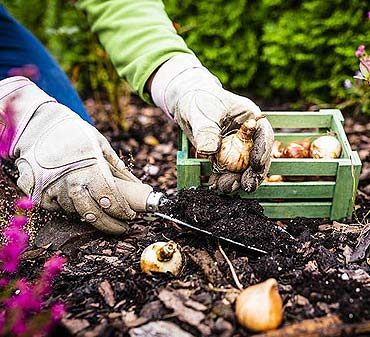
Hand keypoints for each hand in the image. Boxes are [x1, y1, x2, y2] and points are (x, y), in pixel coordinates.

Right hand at [0, 77, 152, 233]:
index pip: (110, 199)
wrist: (41, 126)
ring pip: (74, 212)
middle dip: (110, 224)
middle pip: (93, 214)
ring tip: (100, 211)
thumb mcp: (101, 145)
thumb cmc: (77, 135)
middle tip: (121, 227)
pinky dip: (65, 208)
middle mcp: (71, 181)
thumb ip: (118, 168)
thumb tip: (138, 186)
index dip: (122, 210)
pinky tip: (75, 203)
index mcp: (91, 169)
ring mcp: (52, 188)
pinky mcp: (37, 191)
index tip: (130, 215)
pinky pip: (54, 208)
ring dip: (89, 214)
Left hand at [151, 55, 273, 192]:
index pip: (264, 135)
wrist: (186, 102)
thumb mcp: (201, 113)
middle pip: (257, 156)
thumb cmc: (198, 100)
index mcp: (250, 118)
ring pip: (242, 167)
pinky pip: (227, 170)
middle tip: (247, 186)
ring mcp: (237, 147)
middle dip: (253, 173)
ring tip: (225, 187)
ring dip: (236, 179)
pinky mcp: (224, 156)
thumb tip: (210, 150)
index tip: (256, 164)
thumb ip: (206, 131)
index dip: (263, 150)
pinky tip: (215, 185)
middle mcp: (247, 135)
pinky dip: (222, 179)